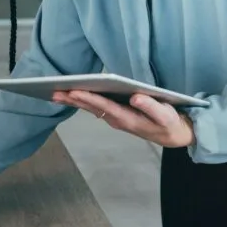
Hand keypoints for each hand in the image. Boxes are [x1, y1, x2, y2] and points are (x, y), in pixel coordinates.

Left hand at [53, 90, 194, 148]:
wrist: (172, 134)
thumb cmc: (168, 123)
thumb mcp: (165, 116)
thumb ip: (151, 107)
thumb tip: (135, 97)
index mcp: (127, 118)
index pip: (104, 107)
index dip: (89, 98)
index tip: (73, 91)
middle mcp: (117, 119)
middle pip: (92, 108)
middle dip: (73, 100)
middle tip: (54, 92)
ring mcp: (115, 118)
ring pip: (91, 108)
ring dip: (74, 101)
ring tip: (55, 93)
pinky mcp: (115, 114)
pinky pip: (95, 107)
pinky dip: (82, 101)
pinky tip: (71, 96)